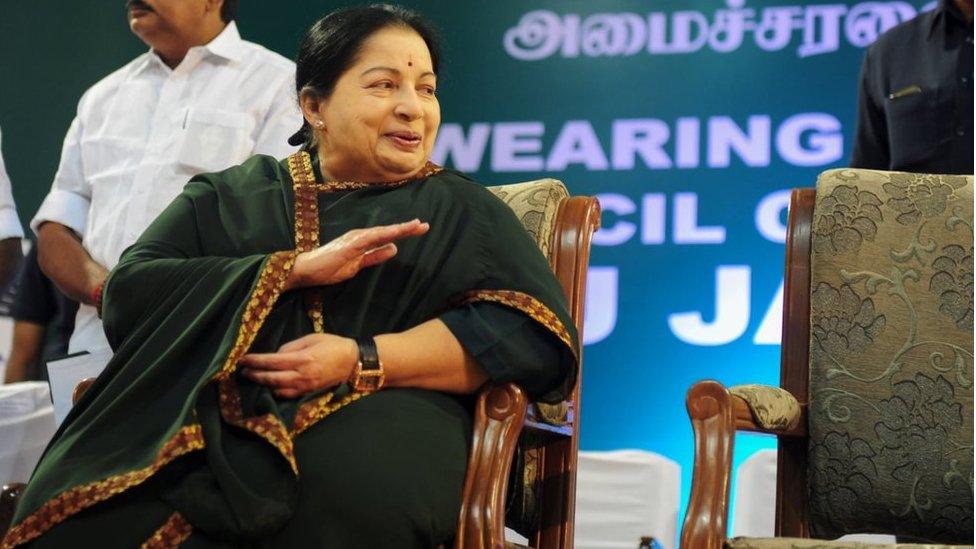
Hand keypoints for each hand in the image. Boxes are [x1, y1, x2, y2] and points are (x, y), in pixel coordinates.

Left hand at [239, 333, 357, 397]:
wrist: (353, 362)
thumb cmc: (332, 345)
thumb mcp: (311, 338)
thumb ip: (291, 346)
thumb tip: (276, 355)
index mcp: (302, 359)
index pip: (272, 362)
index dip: (255, 361)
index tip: (243, 359)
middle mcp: (302, 375)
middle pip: (271, 378)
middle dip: (255, 375)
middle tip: (242, 372)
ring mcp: (305, 386)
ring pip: (277, 389)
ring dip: (263, 385)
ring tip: (253, 379)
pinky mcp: (308, 392)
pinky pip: (287, 395)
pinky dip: (276, 392)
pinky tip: (270, 387)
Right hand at [286, 219, 428, 289]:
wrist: (306, 271)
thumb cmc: (329, 268)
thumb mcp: (358, 266)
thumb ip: (375, 257)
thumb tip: (394, 249)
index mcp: (363, 242)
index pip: (387, 236)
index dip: (404, 233)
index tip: (420, 229)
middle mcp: (361, 236)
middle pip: (388, 231)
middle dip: (407, 228)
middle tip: (425, 225)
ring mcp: (355, 239)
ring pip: (382, 232)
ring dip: (399, 229)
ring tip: (416, 226)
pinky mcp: (349, 244)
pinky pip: (370, 238)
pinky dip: (384, 234)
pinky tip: (396, 233)